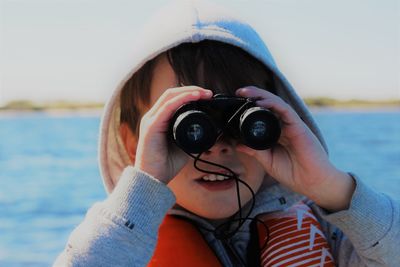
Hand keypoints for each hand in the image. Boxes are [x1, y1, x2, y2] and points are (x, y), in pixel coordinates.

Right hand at [134, 86, 212, 183]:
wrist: (153, 179)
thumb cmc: (166, 164)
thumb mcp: (184, 146)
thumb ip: (192, 136)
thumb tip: (210, 130)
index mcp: (159, 120)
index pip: (173, 99)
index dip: (190, 94)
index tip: (207, 96)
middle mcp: (153, 117)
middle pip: (172, 93)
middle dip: (191, 89)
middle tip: (209, 93)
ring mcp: (151, 120)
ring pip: (169, 96)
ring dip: (189, 92)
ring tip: (204, 93)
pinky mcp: (151, 126)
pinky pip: (167, 107)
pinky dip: (182, 99)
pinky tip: (194, 97)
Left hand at [236, 86, 354, 210]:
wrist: (312, 183)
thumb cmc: (293, 173)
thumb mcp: (268, 161)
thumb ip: (254, 151)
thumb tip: (238, 144)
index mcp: (277, 133)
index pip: (263, 114)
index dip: (250, 107)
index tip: (236, 103)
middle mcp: (284, 126)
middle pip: (269, 105)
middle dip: (254, 95)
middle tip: (239, 91)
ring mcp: (292, 125)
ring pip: (276, 103)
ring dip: (261, 95)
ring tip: (246, 92)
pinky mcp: (299, 126)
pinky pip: (285, 110)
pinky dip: (273, 104)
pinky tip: (261, 102)